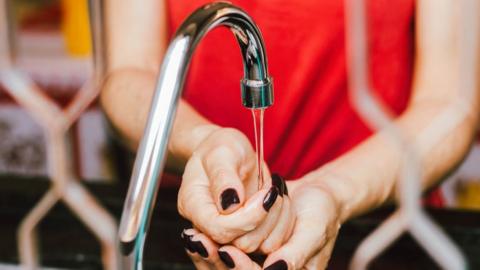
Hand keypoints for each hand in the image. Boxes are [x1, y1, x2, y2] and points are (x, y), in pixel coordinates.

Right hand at [178, 128, 294, 251]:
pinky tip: (279, 201)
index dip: (246, 218)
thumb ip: (224, 177)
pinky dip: (280, 224)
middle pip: (237, 243)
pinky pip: (267, 242)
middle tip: (273, 192)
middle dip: (263, 219)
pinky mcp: (244, 232)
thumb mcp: (222, 152)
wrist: (230, 152)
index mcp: (193, 205)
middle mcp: (206, 224)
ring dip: (274, 221)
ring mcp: (226, 230)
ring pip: (255, 246)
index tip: (265, 194)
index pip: (218, 229)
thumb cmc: (222, 147)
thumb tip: (230, 204)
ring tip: (276, 192)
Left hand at [184, 179, 341, 268]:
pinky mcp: (248, 252)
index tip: (228, 252)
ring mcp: (258, 263)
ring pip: (227, 268)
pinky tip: (198, 234)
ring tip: (193, 238)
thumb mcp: (314, 230)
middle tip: (198, 243)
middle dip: (216, 262)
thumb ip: (296, 254)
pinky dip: (212, 246)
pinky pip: (226, 255)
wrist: (317, 194)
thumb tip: (274, 269)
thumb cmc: (322, 211)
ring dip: (209, 255)